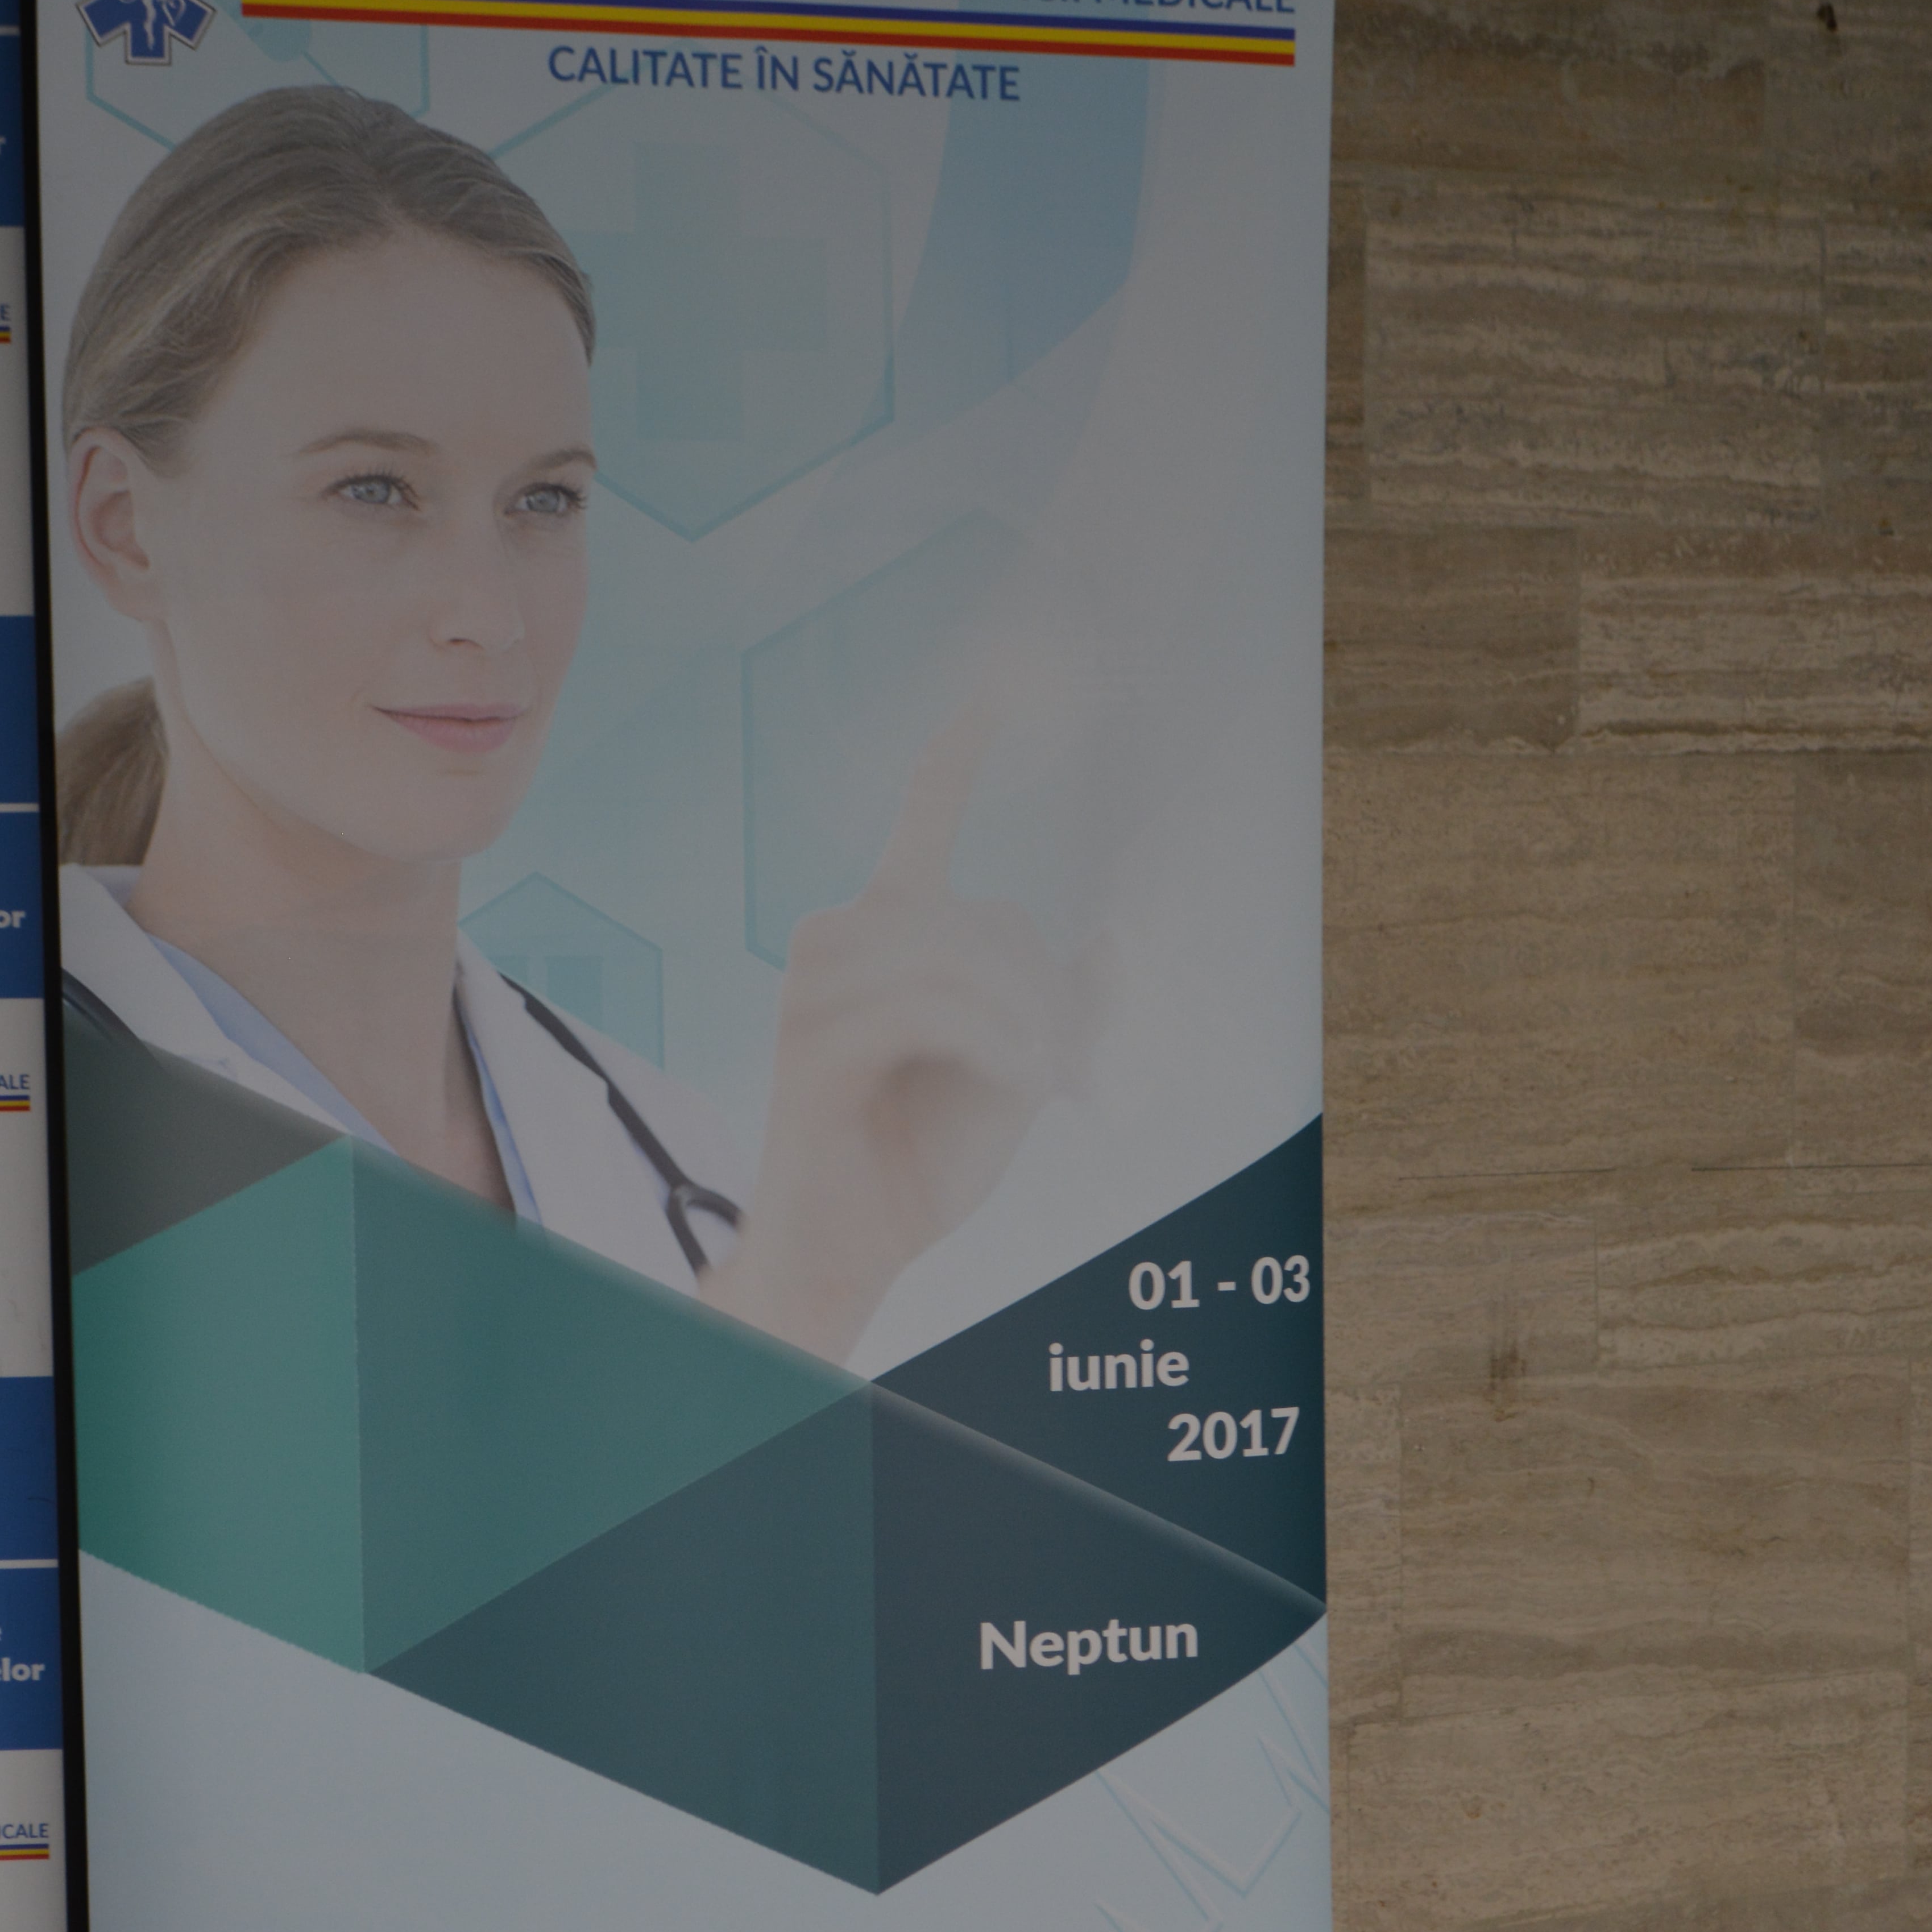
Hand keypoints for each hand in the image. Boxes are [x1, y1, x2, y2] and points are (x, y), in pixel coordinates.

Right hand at [702, 707, 1097, 1359]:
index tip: (996, 681)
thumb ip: (1061, 1004)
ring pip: (967, 958)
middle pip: (990, 917)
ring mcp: (817, 981)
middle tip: (1056, 1072)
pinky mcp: (812, 1034)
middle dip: (1043, 997)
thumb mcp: (1015, 1071)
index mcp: (887, 932)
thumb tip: (1119, 938)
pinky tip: (1007, 1081)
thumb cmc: (918, 1160)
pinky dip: (990, 1045)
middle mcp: (841, 936)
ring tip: (1029, 1083)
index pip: (923, 816)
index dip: (958, 751)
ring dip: (1022, 1027)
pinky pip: (933, 1008)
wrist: (844, 1250)